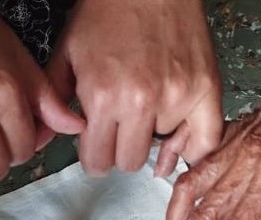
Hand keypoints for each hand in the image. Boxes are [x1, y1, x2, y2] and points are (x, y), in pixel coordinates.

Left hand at [47, 0, 221, 176]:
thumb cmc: (107, 13)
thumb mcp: (67, 54)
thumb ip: (56, 102)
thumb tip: (55, 139)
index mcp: (104, 97)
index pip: (97, 161)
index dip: (94, 156)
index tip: (97, 148)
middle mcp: (142, 103)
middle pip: (128, 162)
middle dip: (120, 150)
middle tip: (120, 129)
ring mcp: (177, 97)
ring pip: (161, 151)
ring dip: (152, 138)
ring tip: (147, 113)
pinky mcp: (205, 89)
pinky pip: (205, 141)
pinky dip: (190, 147)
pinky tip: (178, 141)